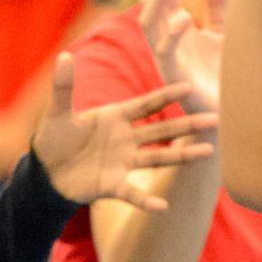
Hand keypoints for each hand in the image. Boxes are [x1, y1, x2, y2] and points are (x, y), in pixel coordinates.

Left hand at [30, 57, 217, 211]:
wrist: (45, 171)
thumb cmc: (53, 137)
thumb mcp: (57, 111)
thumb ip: (63, 86)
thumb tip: (63, 55)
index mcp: (116, 117)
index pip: (146, 104)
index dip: (166, 96)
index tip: (189, 86)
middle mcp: (126, 139)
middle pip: (162, 130)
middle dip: (188, 125)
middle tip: (216, 119)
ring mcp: (123, 163)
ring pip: (159, 158)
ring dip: (183, 155)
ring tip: (208, 153)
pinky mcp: (113, 185)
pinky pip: (133, 193)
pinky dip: (146, 201)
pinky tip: (162, 206)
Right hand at [136, 0, 226, 114]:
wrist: (232, 113)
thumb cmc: (225, 74)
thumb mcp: (224, 33)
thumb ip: (219, 6)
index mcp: (178, 26)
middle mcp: (167, 38)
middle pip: (153, 0)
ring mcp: (167, 56)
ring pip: (148, 22)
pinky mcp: (173, 76)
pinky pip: (163, 51)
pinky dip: (171, 33)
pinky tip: (184, 17)